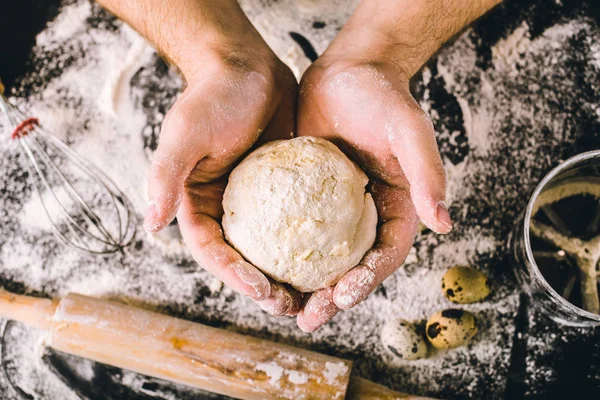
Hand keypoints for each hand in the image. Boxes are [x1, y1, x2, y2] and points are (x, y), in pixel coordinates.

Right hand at [96, 0, 305, 314]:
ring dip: (291, 274)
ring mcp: (259, 202)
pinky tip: (336, 254)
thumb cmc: (213, 96)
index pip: (213, 252)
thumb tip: (151, 223)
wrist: (246, 67)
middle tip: (292, 305)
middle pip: (244, 259)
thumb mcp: (186, 133)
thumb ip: (166, 175)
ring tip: (316, 294)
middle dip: (265, 288)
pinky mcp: (287, 190)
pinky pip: (301, 220)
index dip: (234, 277)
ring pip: (275, 248)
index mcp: (199, 204)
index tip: (263, 290)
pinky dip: (314, 240)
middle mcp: (227, 209)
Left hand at [295, 56, 449, 330]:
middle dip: (331, 298)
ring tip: (279, 304)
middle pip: (350, 267)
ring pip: (319, 256)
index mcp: (396, 209)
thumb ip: (427, 173)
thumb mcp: (409, 131)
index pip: (385, 256)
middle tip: (305, 318)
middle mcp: (365, 215)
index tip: (343, 298)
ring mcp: (333, 209)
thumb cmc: (383, 98)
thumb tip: (444, 223)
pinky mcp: (305, 197)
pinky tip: (259, 265)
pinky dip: (280, 251)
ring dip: (303, 285)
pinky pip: (292, 229)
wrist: (348, 72)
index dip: (367, 282)